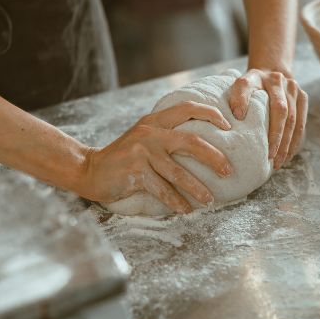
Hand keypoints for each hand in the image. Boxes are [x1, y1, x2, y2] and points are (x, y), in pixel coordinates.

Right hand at [80, 102, 231, 213]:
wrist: (90, 170)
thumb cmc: (124, 157)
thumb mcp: (144, 137)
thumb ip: (166, 135)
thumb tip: (203, 146)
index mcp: (155, 120)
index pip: (187, 108)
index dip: (211, 114)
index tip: (229, 127)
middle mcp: (150, 133)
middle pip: (192, 142)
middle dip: (214, 158)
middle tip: (228, 171)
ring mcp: (142, 152)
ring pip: (179, 173)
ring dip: (198, 189)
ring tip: (209, 201)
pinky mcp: (135, 172)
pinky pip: (163, 190)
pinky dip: (177, 202)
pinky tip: (186, 210)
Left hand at [228, 68, 307, 169]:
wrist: (270, 71)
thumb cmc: (250, 86)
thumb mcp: (239, 86)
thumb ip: (237, 96)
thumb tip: (238, 115)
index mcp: (265, 78)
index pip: (272, 105)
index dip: (271, 128)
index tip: (264, 146)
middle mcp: (282, 81)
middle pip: (285, 115)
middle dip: (279, 139)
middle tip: (271, 159)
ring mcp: (295, 89)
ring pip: (295, 121)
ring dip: (288, 144)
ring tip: (279, 162)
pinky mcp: (303, 97)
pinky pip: (301, 123)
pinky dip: (295, 140)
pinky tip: (288, 154)